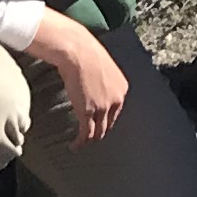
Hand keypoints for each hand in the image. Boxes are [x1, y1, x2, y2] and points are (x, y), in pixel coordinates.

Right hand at [31, 12, 129, 143]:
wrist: (78, 51)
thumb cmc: (87, 53)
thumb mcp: (103, 67)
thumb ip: (103, 80)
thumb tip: (94, 84)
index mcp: (122, 88)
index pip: (116, 111)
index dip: (106, 120)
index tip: (98, 124)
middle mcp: (116, 100)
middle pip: (108, 124)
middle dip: (99, 131)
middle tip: (89, 136)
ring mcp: (103, 107)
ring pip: (98, 132)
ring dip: (89, 140)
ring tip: (81, 144)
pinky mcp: (88, 112)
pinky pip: (86, 133)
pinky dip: (80, 142)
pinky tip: (74, 145)